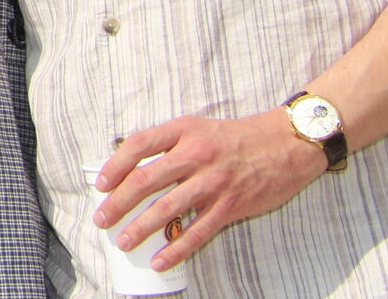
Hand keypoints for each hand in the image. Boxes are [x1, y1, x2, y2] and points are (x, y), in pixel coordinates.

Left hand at [92, 109, 327, 268]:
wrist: (286, 144)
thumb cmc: (236, 138)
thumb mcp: (198, 128)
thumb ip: (168, 144)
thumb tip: (131, 166)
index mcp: (183, 130)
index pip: (138, 145)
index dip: (115, 165)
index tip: (100, 184)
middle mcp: (196, 154)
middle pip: (146, 179)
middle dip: (119, 202)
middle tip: (101, 219)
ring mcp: (214, 181)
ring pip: (168, 208)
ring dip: (142, 228)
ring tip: (124, 242)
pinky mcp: (231, 205)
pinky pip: (198, 231)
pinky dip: (177, 248)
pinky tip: (161, 259)